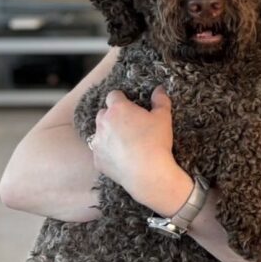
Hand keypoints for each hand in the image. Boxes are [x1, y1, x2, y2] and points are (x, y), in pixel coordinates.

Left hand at [90, 86, 179, 204]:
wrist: (147, 172)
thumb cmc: (155, 141)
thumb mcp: (163, 117)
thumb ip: (160, 100)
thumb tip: (159, 89)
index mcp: (118, 109)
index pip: (113, 95)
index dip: (121, 98)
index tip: (129, 104)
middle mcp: (103, 123)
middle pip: (103, 113)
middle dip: (112, 116)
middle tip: (128, 124)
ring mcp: (97, 142)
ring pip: (99, 133)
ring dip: (108, 134)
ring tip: (124, 142)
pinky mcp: (97, 160)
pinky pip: (100, 152)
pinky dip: (108, 152)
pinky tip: (121, 157)